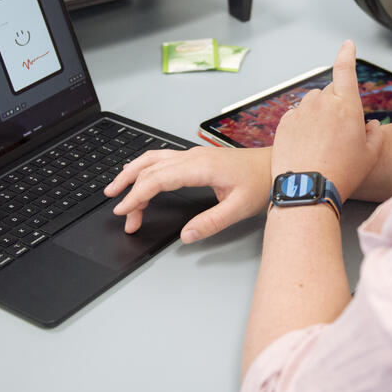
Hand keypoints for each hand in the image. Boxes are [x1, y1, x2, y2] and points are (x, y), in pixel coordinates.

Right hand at [104, 146, 271, 242]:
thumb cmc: (260, 182)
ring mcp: (192, 155)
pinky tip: (138, 172)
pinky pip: (162, 158)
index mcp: (199, 167)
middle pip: (150, 170)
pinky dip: (144, 166)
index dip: (137, 195)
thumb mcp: (239, 208)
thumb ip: (211, 223)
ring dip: (132, 173)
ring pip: (153, 159)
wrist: (276, 164)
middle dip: (130, 190)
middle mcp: (192, 157)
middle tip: (120, 212)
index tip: (125, 211)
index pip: (157, 179)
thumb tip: (185, 236)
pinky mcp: (195, 157)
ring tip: (115, 187)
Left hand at [270, 40, 382, 201]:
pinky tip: (307, 146)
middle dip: (336, 106)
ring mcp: (300, 112)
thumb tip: (371, 126)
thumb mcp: (370, 156)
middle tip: (340, 136)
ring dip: (317, 115)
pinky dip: (302, 125)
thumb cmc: (341, 174)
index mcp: (346, 105)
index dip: (346, 54)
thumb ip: (375, 135)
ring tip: (322, 144)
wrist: (306, 190)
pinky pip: (296, 116)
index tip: (347, 45)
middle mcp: (321, 103)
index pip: (345, 69)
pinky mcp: (284, 123)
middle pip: (330, 93)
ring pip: (312, 105)